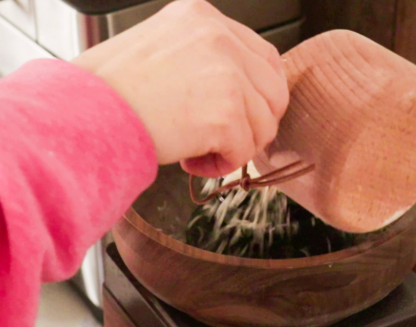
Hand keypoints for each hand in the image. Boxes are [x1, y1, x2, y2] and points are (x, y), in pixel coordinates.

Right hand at [73, 0, 288, 177]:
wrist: (85, 112)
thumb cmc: (113, 89)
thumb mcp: (164, 49)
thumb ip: (207, 60)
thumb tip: (248, 91)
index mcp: (203, 17)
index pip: (265, 58)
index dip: (260, 96)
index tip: (242, 115)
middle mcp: (218, 37)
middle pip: (275, 93)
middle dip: (255, 125)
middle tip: (221, 138)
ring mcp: (225, 72)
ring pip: (264, 125)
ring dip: (236, 147)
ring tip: (196, 148)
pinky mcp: (225, 111)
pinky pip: (244, 151)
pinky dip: (220, 164)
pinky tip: (189, 159)